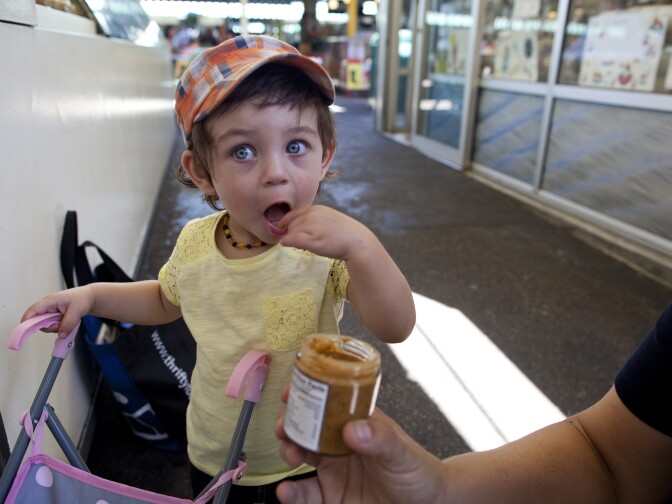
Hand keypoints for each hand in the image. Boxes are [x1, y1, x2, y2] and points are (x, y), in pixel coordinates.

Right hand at [21, 286, 93, 338]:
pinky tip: (67, 322)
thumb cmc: (82, 299)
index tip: (25, 330)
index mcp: (50, 301)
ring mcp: (50, 312)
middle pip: (38, 321)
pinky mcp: (54, 317)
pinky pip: (52, 326)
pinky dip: (59, 327)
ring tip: (67, 321)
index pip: (33, 310)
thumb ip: (68, 323)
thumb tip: (61, 335)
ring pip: (45, 325)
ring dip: (55, 327)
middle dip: (48, 326)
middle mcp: (47, 306)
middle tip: (60, 325)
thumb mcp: (77, 311)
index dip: (27, 320)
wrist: (89, 298)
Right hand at [275, 387, 446, 503]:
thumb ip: (380, 439)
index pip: (327, 402)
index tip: (291, 393)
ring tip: (290, 454)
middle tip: (286, 427)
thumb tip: (353, 428)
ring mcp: (335, 471)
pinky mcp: (331, 498)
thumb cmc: (420, 472)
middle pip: (306, 427)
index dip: (306, 395)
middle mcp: (341, 444)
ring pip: (300, 455)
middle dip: (290, 423)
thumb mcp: (402, 452)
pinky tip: (287, 491)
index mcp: (357, 422)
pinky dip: (291, 494)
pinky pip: (305, 495)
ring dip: (288, 451)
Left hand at [278, 205, 374, 260]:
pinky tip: (285, 244)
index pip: (294, 214)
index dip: (285, 221)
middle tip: (300, 242)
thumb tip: (299, 227)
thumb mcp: (327, 220)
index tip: (281, 227)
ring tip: (306, 245)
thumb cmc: (344, 233)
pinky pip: (293, 239)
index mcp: (317, 209)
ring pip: (292, 232)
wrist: (358, 242)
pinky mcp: (313, 240)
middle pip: (292, 224)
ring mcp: (313, 227)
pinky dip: (287, 241)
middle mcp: (313, 215)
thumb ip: (313, 221)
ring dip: (292, 238)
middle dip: (291, 232)